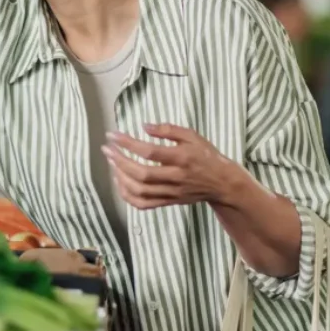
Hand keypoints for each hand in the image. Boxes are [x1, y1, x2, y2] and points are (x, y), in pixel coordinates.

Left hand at [102, 124, 247, 209]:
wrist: (221, 183)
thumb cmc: (205, 155)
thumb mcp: (192, 136)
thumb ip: (168, 129)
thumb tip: (143, 126)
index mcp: (182, 158)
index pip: (150, 152)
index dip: (128, 143)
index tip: (112, 136)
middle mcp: (176, 177)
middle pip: (142, 174)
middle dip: (119, 161)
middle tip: (107, 150)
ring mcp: (172, 192)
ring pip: (140, 191)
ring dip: (121, 178)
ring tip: (112, 163)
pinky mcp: (168, 202)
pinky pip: (143, 204)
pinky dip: (127, 196)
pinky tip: (120, 182)